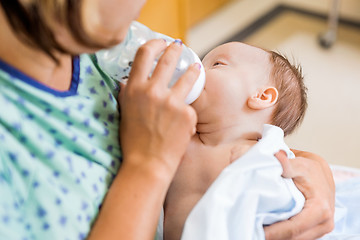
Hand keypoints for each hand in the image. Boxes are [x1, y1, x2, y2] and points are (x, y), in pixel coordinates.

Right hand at [119, 39, 199, 177]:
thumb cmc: (134, 140)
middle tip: (180, 46)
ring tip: (195, 68)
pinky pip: (190, 105)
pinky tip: (182, 119)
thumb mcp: (125, 112)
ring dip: (192, 70)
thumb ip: (128, 93)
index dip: (155, 44)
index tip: (161, 42)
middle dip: (176, 49)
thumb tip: (128, 80)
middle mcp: (153, 91)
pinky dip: (187, 109)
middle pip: (168, 59)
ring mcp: (172, 102)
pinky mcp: (187, 114)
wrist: (148, 164)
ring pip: (188, 76)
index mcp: (135, 89)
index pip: (144, 54)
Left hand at [264, 150, 334, 239]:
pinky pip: (297, 237)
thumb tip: (277, 155)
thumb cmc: (310, 170)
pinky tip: (267, 230)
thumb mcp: (299, 165)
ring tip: (256, 231)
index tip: (257, 232)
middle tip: (251, 232)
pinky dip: (282, 235)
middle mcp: (324, 223)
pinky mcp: (314, 231)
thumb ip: (287, 164)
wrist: (321, 174)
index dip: (274, 233)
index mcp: (320, 210)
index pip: (293, 228)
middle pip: (293, 238)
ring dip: (277, 237)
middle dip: (273, 237)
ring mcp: (320, 229)